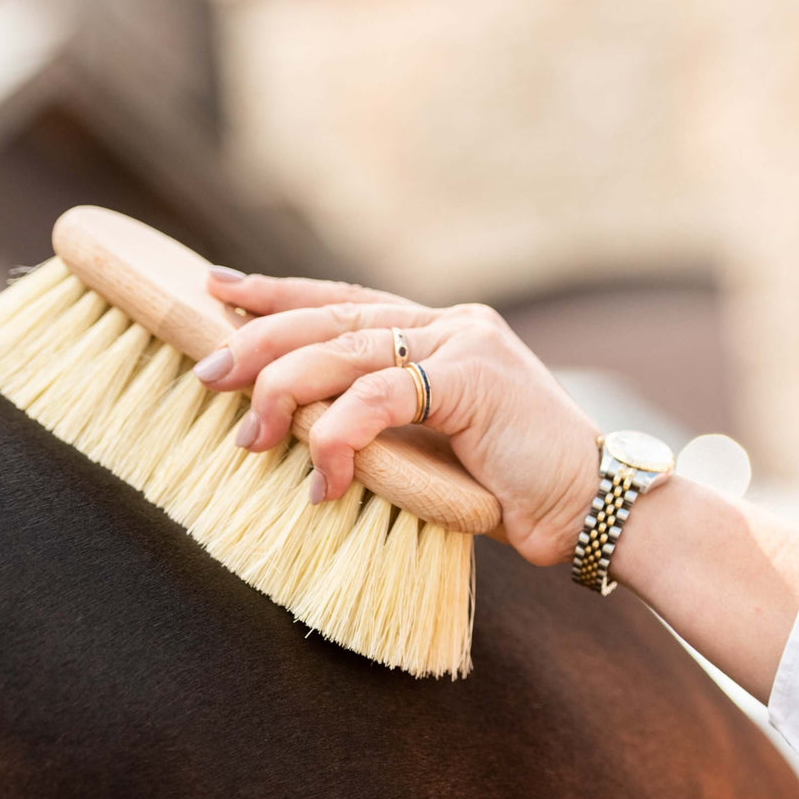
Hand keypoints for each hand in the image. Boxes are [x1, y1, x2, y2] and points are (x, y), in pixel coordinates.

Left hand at [194, 268, 601, 567]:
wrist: (589, 509)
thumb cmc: (506, 486)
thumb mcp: (428, 445)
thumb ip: (377, 422)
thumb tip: (300, 428)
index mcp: (438, 332)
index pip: (342, 302)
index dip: (278, 294)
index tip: (220, 289)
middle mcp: (449, 324)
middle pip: (331, 318)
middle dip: (261, 342)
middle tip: (209, 372)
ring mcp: (465, 344)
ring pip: (346, 350)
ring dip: (285, 391)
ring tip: (249, 434)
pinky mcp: (475, 378)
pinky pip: (381, 397)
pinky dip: (340, 437)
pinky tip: (323, 478)